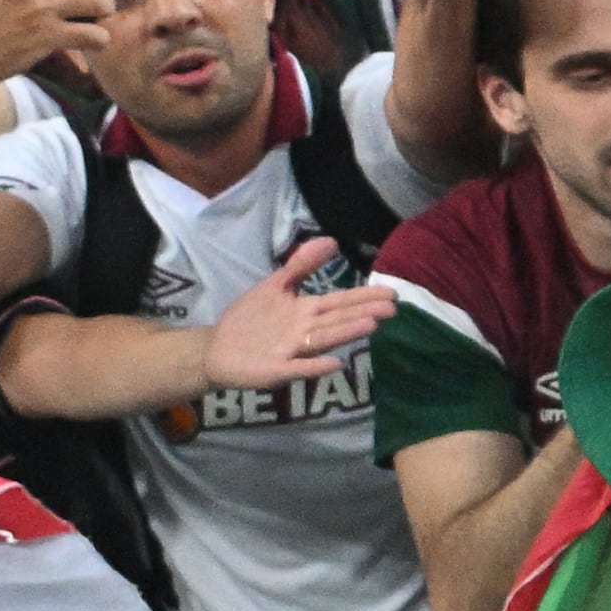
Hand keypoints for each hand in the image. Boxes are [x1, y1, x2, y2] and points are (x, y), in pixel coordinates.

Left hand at [196, 235, 391, 392]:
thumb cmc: (251, 318)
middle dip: (365, 312)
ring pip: (324, 340)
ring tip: (371, 325)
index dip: (364, 297)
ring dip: (346, 333)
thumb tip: (332, 240)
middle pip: (338, 319)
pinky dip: (315, 367)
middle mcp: (305, 331)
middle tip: (393, 308)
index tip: (392, 293)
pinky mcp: (276, 370)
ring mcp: (292, 352)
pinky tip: (336, 364)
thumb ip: (302, 265)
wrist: (217, 347)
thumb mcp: (275, 285)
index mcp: (307, 311)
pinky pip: (298, 368)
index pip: (341, 302)